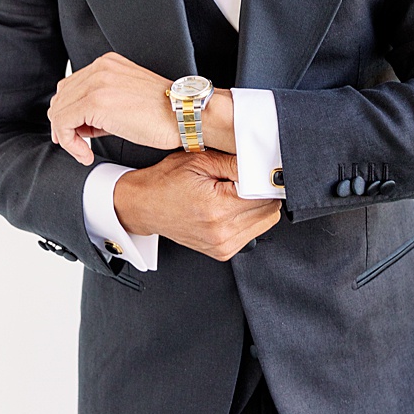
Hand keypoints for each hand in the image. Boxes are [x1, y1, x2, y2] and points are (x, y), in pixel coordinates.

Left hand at [49, 53, 235, 163]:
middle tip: (76, 144)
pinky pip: (64, 123)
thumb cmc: (166, 113)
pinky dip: (69, 142)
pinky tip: (85, 153)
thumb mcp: (129, 101)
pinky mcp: (95, 102)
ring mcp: (96, 83)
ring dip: (66, 135)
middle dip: (65, 125)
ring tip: (82, 150)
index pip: (71, 87)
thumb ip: (101, 106)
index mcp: (108, 64)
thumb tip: (80, 125)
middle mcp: (100, 69)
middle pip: (61, 98)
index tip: (76, 132)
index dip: (68, 113)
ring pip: (59, 111)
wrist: (187, 115)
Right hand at [113, 150, 279, 261]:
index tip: (260, 173)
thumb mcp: (202, 161)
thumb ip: (238, 164)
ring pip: (265, 222)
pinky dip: (247, 220)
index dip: (266, 181)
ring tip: (232, 196)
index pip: (267, 195)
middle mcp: (221, 232)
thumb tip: (265, 166)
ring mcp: (222, 245)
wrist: (143, 205)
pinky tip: (228, 210)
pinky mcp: (222, 252)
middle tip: (241, 183)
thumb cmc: (167, 181)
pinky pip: (252, 233)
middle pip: (270, 210)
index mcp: (218, 208)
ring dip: (256, 207)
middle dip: (262, 193)